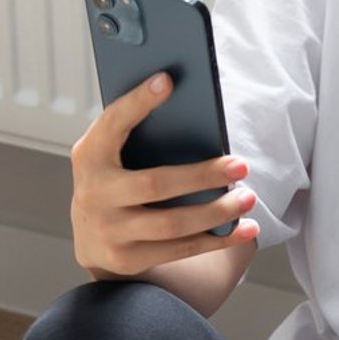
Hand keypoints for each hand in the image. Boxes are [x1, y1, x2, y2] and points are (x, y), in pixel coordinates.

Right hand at [69, 71, 258, 279]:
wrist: (92, 242)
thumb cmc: (115, 183)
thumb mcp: (112, 155)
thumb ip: (136, 135)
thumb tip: (188, 109)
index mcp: (90, 155)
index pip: (113, 122)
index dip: (137, 102)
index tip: (167, 80)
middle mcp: (94, 193)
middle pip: (155, 184)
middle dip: (203, 175)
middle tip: (240, 165)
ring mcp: (108, 230)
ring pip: (172, 223)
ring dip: (217, 212)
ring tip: (247, 199)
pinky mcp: (126, 259)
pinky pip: (179, 250)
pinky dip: (216, 240)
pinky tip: (243, 228)